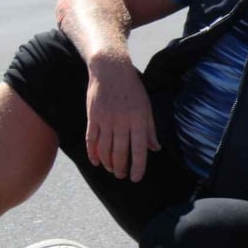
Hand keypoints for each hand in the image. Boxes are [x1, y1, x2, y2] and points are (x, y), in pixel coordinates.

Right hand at [84, 55, 158, 181]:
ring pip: (105, 149)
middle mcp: (122, 122)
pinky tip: (96, 161)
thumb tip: (155, 148)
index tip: (136, 178)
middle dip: (121, 168)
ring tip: (111, 170)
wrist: (110, 69)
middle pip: (120, 152)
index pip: (139, 149)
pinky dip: (93, 153)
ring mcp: (105, 120)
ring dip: (108, 163)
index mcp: (138, 119)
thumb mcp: (146, 106)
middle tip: (122, 176)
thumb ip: (150, 129)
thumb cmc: (132, 88)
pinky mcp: (93, 117)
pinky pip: (92, 140)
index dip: (138, 166)